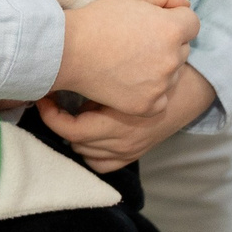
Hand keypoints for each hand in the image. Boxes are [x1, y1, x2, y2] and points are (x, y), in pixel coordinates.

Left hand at [43, 69, 217, 170]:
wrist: (188, 88)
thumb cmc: (152, 68)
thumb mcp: (126, 66)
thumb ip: (97, 76)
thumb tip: (62, 80)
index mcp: (121, 118)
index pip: (72, 129)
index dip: (50, 115)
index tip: (43, 98)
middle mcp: (124, 140)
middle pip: (75, 142)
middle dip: (58, 122)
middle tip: (50, 103)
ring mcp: (130, 150)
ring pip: (85, 153)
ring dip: (73, 136)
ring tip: (68, 114)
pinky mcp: (135, 154)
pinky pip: (102, 165)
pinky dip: (90, 153)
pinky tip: (87, 134)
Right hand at [54, 0, 199, 115]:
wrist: (69, 51)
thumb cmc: (101, 18)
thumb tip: (185, 5)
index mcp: (173, 29)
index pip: (192, 23)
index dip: (174, 19)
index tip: (154, 22)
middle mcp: (173, 59)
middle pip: (183, 49)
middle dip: (169, 43)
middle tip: (139, 40)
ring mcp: (161, 85)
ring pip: (173, 73)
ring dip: (161, 67)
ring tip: (131, 59)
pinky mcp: (148, 105)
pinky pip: (161, 98)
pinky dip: (151, 91)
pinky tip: (131, 79)